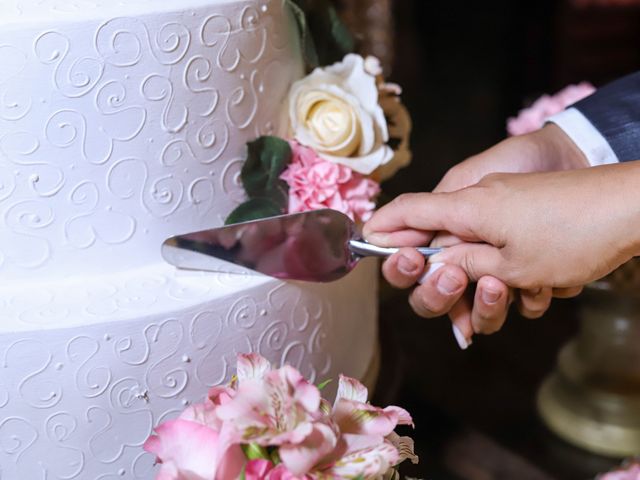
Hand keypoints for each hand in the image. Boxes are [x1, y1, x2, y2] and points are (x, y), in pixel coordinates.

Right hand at [369, 125, 588, 346]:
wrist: (631, 207)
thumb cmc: (572, 233)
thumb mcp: (510, 263)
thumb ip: (461, 262)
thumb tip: (433, 266)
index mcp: (466, 208)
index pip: (407, 211)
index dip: (383, 228)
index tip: (366, 243)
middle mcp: (479, 206)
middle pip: (435, 241)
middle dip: (437, 276)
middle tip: (450, 287)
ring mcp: (505, 212)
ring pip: (473, 253)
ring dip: (486, 283)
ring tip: (512, 292)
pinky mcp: (528, 220)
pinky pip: (503, 250)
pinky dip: (514, 273)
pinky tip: (540, 286)